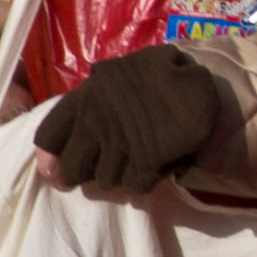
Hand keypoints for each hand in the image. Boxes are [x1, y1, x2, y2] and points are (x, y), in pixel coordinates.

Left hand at [32, 45, 222, 198]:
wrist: (208, 80)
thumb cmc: (165, 71)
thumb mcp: (122, 73)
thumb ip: (96, 94)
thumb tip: (74, 120)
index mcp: (85, 96)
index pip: (48, 138)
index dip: (51, 156)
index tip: (60, 163)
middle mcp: (94, 122)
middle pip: (71, 169)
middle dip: (83, 174)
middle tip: (98, 170)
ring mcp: (120, 143)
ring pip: (105, 180)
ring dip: (118, 176)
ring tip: (133, 163)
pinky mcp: (146, 160)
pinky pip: (134, 185)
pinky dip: (144, 180)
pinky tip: (156, 166)